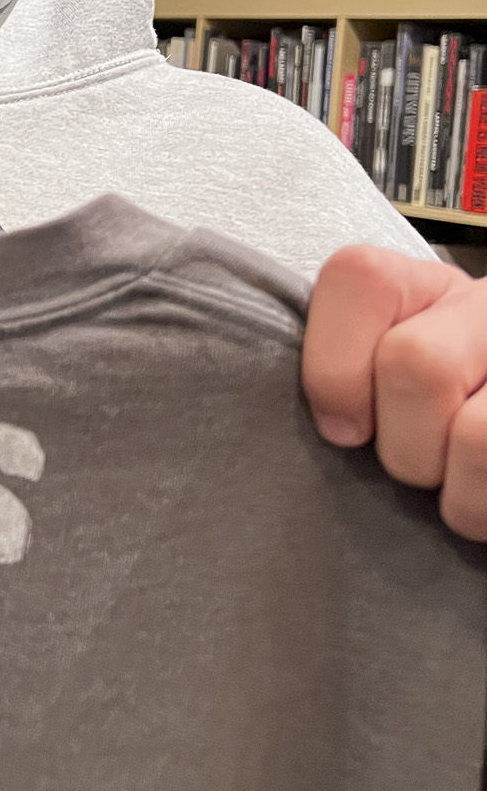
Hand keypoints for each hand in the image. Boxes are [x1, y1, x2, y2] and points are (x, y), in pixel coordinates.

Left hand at [303, 244, 486, 539]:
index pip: (358, 278)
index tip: (344, 427)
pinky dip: (486, 512)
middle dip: (405, 446)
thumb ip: (346, 379)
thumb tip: (320, 425)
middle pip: (415, 364)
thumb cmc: (448, 422)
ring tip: (470, 488)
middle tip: (426, 465)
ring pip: (476, 438)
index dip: (335, 366)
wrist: (486, 435)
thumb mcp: (392, 384)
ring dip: (462, 495)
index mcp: (431, 290)